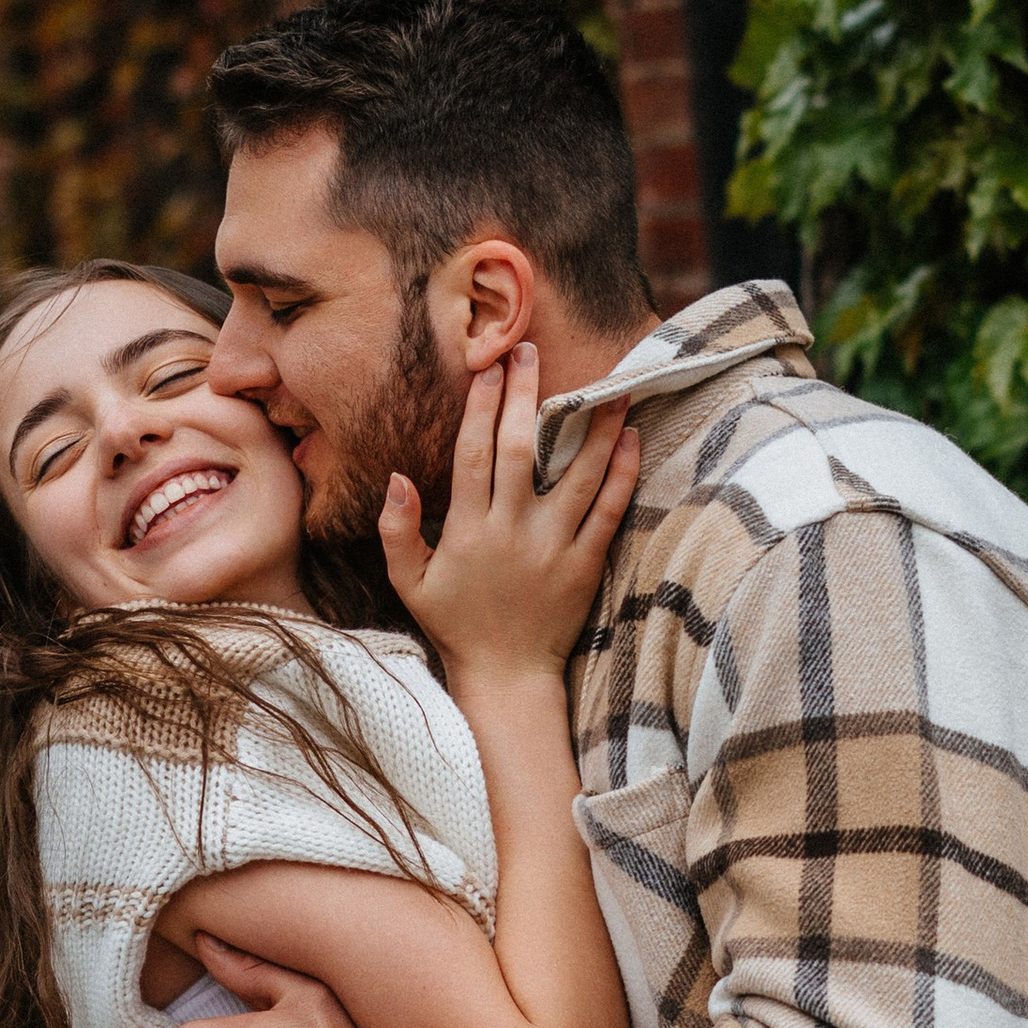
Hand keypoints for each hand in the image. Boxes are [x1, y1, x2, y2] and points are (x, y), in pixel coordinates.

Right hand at [380, 342, 638, 696]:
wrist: (507, 677)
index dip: (481, 407)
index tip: (489, 367)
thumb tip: (396, 476)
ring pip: (578, 474)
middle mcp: (512, 531)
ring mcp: (554, 547)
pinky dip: (622, 472)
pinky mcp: (586, 564)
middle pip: (521, 449)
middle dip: (526, 395)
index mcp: (468, 530)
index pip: (474, 454)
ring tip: (607, 384)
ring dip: (594, 425)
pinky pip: (610, 511)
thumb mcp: (410, 582)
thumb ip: (397, 530)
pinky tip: (631, 436)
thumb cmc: (456, 624)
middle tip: (530, 350)